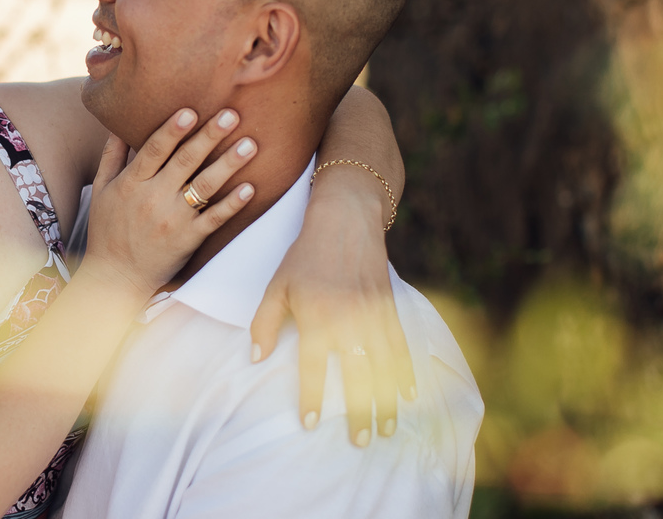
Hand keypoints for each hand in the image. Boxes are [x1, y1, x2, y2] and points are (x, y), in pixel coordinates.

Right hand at [82, 108, 256, 295]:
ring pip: (204, 186)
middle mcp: (153, 198)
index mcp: (131, 183)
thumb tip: (118, 126)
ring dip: (228, 164)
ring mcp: (173, 220)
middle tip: (231, 115)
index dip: (172, 130)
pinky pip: (214, 219)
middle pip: (185, 162)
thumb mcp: (102, 190)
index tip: (190, 111)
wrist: (115, 277)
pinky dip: (232, 204)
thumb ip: (112, 157)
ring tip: (250, 145)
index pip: (154, 150)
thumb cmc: (107, 230)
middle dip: (209, 136)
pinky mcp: (188, 239)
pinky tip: (250, 188)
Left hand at [248, 168, 415, 446]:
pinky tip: (408, 395)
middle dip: (359, 413)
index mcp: (316, 317)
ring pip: (383, 368)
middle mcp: (347, 320)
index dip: (311, 398)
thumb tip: (255, 359)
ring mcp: (373, 315)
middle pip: (356, 377)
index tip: (310, 424)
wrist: (345, 220)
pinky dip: (405, 373)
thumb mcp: (276, 285)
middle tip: (360, 442)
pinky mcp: (389, 307)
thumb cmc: (304, 255)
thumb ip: (264, 323)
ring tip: (386, 430)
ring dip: (386, 401)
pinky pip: (400, 347)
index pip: (313, 368)